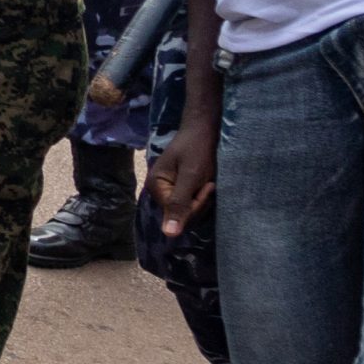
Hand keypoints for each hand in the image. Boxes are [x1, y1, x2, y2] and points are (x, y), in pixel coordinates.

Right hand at [144, 115, 217, 236]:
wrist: (203, 128)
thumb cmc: (196, 148)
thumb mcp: (190, 176)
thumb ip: (179, 204)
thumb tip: (168, 234)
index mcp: (155, 186)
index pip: (175, 212)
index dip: (195, 204)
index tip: (207, 186)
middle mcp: (158, 191)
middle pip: (180, 214)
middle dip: (198, 202)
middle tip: (209, 182)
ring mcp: (168, 189)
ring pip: (187, 210)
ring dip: (202, 200)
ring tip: (207, 180)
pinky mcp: (179, 188)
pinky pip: (190, 203)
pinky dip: (201, 196)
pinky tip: (206, 183)